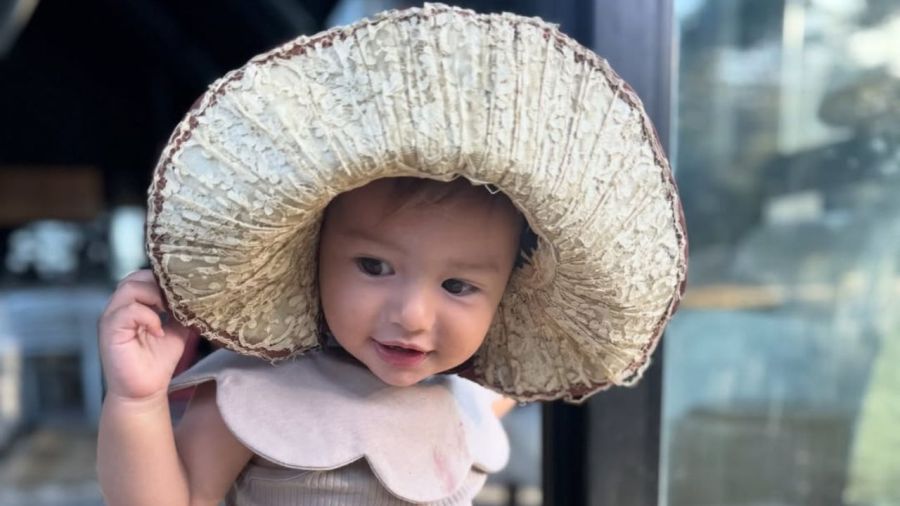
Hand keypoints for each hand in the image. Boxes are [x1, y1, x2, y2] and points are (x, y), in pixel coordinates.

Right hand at [98, 270, 192, 401]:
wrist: (144, 391)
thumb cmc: (158, 362)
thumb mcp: (177, 330)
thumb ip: (182, 311)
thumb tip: (200, 296)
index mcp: (132, 305)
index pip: (143, 277)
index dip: (163, 279)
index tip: (183, 289)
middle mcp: (119, 307)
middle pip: (135, 277)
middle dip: (159, 284)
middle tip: (178, 299)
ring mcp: (112, 318)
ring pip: (129, 288)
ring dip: (154, 296)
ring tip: (169, 312)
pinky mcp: (110, 331)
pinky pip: (128, 311)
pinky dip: (148, 317)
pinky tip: (159, 330)